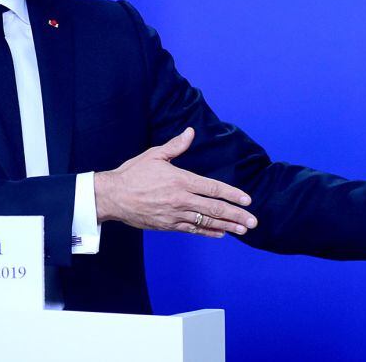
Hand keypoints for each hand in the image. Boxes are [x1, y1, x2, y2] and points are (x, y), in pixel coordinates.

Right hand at [94, 127, 257, 237]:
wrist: (112, 197)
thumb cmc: (133, 174)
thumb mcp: (155, 155)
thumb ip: (176, 146)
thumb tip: (190, 132)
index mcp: (181, 180)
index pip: (213, 188)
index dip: (232, 194)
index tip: (248, 200)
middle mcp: (181, 199)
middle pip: (215, 208)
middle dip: (236, 215)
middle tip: (253, 221)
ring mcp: (175, 214)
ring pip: (206, 222)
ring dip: (227, 226)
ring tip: (243, 229)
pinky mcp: (168, 225)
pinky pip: (193, 230)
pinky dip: (208, 232)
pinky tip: (221, 234)